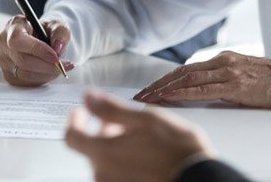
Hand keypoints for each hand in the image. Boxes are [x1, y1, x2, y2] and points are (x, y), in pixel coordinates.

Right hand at [0, 14, 73, 86]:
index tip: (55, 56)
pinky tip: (49, 72)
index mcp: (13, 25)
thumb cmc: (47, 30)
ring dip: (45, 74)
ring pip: (23, 73)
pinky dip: (40, 79)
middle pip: (21, 60)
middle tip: (63, 66)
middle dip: (46, 66)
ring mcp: (3, 60)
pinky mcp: (8, 74)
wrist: (42, 39)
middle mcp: (3, 42)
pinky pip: (24, 82)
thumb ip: (60, 33)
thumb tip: (58, 47)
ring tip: (60, 68)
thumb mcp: (57, 25)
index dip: (36, 50)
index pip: (18, 40)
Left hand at [66, 90, 213, 181]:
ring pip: (104, 162)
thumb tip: (88, 97)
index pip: (72, 136)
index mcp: (104, 153)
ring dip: (114, 146)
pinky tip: (143, 155)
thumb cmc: (177, 151)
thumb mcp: (146, 119)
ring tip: (139, 138)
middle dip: (101, 130)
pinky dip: (123, 161)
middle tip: (122, 120)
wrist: (198, 180)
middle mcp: (104, 175)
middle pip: (89, 149)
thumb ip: (111, 108)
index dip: (74, 120)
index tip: (82, 110)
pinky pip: (115, 175)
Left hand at [133, 51, 270, 107]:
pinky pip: (204, 88)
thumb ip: (223, 81)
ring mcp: (230, 72)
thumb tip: (202, 91)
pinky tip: (170, 97)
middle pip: (182, 72)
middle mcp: (223, 62)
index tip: (149, 90)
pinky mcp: (237, 85)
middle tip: (139, 96)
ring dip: (164, 88)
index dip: (165, 79)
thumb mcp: (244, 79)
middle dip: (158, 84)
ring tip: (147, 98)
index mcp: (224, 59)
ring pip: (189, 78)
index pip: (187, 69)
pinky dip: (183, 92)